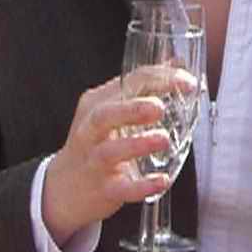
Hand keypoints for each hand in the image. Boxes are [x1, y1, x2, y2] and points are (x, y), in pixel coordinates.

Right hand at [41, 78, 173, 247]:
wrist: (63, 189)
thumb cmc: (94, 142)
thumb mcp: (112, 109)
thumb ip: (143, 87)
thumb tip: (177, 62)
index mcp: (97, 104)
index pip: (127, 83)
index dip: (159, 79)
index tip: (188, 83)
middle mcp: (91, 130)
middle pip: (105, 114)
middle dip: (133, 109)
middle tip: (160, 108)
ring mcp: (94, 161)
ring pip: (109, 151)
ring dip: (137, 144)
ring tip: (163, 139)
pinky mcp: (102, 189)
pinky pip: (121, 188)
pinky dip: (141, 185)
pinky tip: (162, 181)